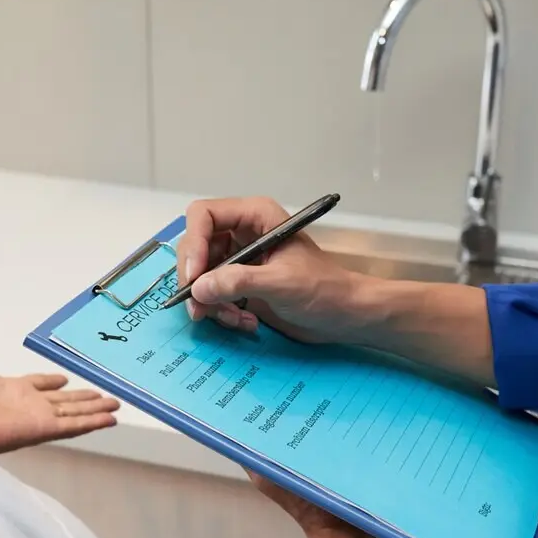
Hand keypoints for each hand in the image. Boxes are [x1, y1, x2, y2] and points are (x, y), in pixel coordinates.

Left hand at [0, 310, 118, 453]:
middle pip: (64, 401)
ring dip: (95, 409)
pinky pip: (74, 425)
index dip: (52, 382)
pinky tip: (109, 420)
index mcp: (12, 390)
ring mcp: (38, 418)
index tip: (64, 380)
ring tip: (115, 406)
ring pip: (75, 412)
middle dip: (84, 399)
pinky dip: (92, 422)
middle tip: (103, 396)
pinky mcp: (44, 429)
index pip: (39, 386)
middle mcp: (28, 405)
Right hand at [177, 196, 368, 342]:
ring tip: (235, 319)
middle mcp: (242, 232)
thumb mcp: (281, 283)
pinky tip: (245, 322)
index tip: (194, 278)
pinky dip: (221, 311)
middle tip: (201, 309)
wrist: (345, 316)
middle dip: (197, 281)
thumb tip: (198, 288)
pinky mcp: (240, 284)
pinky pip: (212, 294)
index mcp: (254, 216)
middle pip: (196, 248)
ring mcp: (239, 259)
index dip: (193, 244)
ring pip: (201, 275)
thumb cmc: (323, 290)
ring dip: (210, 302)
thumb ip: (239, 282)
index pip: (203, 215)